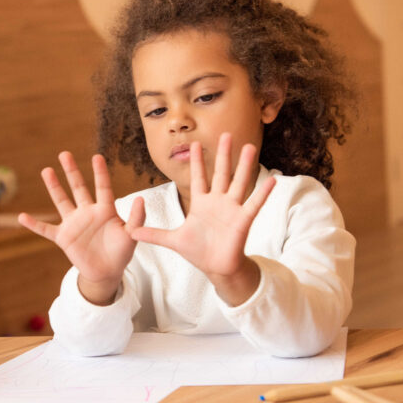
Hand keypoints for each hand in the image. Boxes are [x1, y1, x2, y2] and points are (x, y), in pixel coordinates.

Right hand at [18, 152, 144, 304]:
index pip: (103, 188)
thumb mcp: (132, 235)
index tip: (97, 157)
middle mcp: (87, 213)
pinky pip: (46, 230)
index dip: (100, 173)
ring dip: (54, 187)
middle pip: (78, 188)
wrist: (107, 271)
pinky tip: (22, 217)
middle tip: (64, 153)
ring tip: (47, 170)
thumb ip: (137, 218)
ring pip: (62, 201)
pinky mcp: (64, 238)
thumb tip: (141, 199)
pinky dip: (34, 225)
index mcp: (105, 210)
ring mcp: (74, 224)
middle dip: (71, 171)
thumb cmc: (121, 252)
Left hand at [130, 133, 274, 304]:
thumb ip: (154, 234)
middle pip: (220, 173)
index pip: (198, 178)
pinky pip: (254, 204)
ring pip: (239, 182)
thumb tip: (130, 232)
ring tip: (250, 147)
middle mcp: (218, 202)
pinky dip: (263, 193)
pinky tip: (271, 179)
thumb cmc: (198, 251)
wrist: (216, 267)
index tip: (194, 144)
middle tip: (227, 134)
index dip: (196, 162)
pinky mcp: (243, 220)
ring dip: (244, 165)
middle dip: (223, 154)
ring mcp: (232, 209)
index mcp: (201, 203)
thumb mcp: (173, 241)